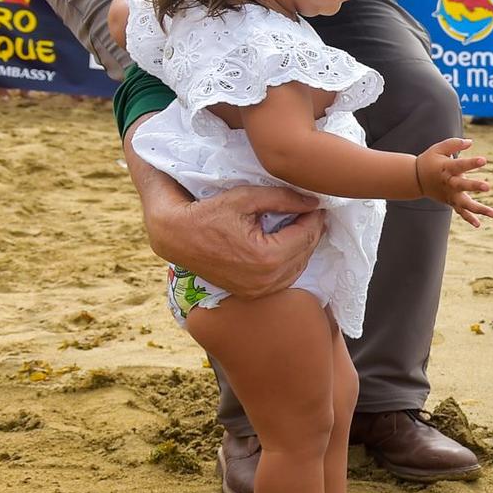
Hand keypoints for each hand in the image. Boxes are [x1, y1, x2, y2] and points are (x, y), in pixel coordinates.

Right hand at [149, 186, 326, 298]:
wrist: (174, 236)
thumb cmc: (207, 213)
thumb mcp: (246, 198)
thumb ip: (283, 199)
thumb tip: (314, 202)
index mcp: (267, 257)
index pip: (307, 235)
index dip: (315, 217)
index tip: (318, 204)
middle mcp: (266, 280)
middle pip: (305, 252)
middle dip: (311, 230)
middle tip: (312, 212)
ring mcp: (259, 291)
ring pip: (298, 267)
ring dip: (303, 247)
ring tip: (301, 225)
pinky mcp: (253, 294)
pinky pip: (284, 278)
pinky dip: (290, 261)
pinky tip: (287, 244)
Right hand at [415, 138, 492, 227]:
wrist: (415, 178)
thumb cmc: (430, 160)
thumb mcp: (438, 148)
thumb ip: (454, 144)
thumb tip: (471, 142)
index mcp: (446, 168)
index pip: (460, 165)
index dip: (471, 163)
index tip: (484, 160)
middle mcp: (449, 183)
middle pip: (462, 185)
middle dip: (474, 186)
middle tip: (488, 187)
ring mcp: (449, 194)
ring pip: (464, 203)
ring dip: (479, 209)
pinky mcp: (450, 201)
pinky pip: (460, 211)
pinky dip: (468, 218)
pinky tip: (478, 224)